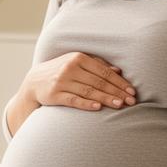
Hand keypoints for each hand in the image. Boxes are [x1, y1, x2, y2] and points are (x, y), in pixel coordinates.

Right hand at [23, 52, 137, 112]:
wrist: (35, 81)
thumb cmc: (61, 71)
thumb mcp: (77, 63)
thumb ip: (97, 64)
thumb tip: (118, 71)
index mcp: (78, 58)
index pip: (104, 71)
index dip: (119, 82)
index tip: (132, 91)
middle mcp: (70, 68)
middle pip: (98, 82)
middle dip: (116, 92)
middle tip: (131, 101)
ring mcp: (61, 81)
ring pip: (88, 91)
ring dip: (105, 99)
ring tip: (119, 105)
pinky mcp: (54, 95)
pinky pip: (73, 100)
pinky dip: (86, 104)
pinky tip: (98, 108)